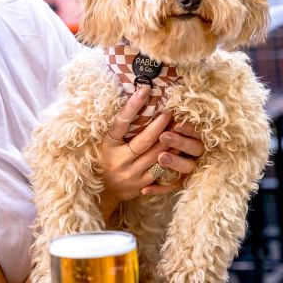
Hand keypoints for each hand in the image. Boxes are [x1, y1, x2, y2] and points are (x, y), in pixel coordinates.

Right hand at [99, 86, 204, 207]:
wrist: (103, 192)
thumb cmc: (106, 160)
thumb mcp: (108, 144)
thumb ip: (120, 130)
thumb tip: (138, 104)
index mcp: (108, 146)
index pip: (121, 122)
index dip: (133, 105)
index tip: (145, 89)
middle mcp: (119, 160)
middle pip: (145, 140)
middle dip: (161, 124)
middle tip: (171, 111)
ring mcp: (131, 174)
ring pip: (156, 155)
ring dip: (170, 140)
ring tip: (179, 127)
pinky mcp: (142, 185)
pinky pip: (161, 170)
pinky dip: (171, 157)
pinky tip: (179, 148)